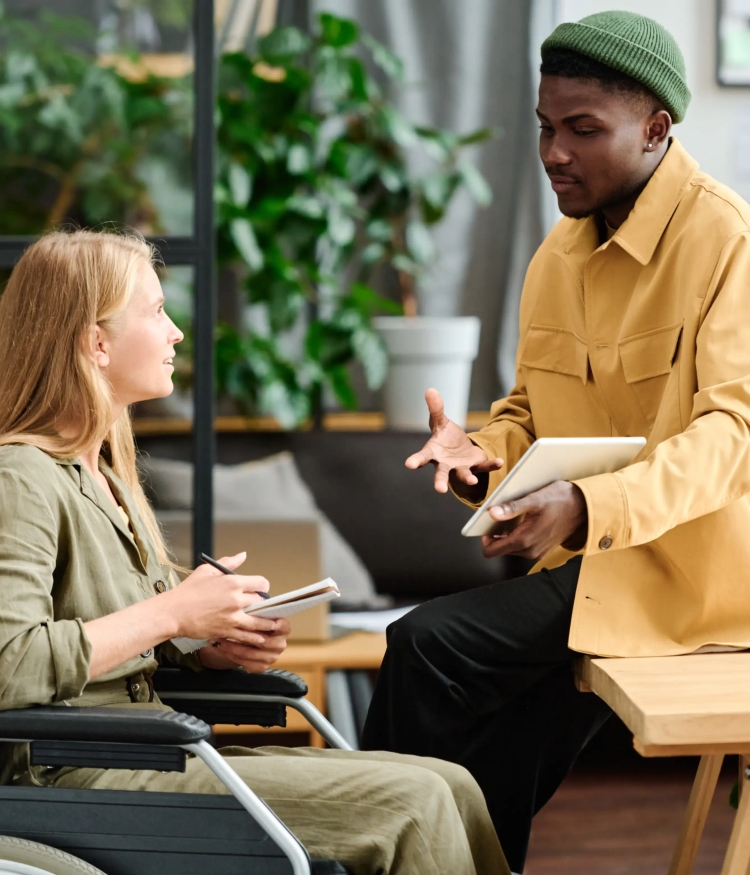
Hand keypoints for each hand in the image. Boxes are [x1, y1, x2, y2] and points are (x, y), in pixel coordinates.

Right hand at [162, 552, 276, 644]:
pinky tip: (261, 638)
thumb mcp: (208, 571)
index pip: (261, 583)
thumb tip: (243, 555)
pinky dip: (255, 638)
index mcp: (233, 582)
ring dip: (267, 624)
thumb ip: (228, 563)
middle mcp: (236, 600)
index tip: (261, 589)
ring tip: (274, 626)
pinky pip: (246, 636)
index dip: (263, 586)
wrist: (173, 612)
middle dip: (263, 604)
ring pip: (258, 622)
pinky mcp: (226, 631)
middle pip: (261, 602)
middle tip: (263, 607)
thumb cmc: (188, 591)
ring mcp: (232, 617)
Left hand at [198, 618, 290, 672]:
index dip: (274, 625)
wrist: (245, 638)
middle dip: (245, 637)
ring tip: (220, 640)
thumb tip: (250, 598)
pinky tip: (222, 649)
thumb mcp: (255, 613)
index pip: (283, 626)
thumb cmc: (250, 620)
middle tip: (230, 630)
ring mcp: (272, 657)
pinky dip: (232, 656)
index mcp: (284, 628)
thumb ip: (257, 610)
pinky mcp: (262, 666)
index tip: (261, 621)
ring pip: (251, 654)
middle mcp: (280, 644)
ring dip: (233, 648)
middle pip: (265, 642)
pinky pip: (246, 664)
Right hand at [405, 388, 503, 493]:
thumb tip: (430, 390)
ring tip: (471, 481)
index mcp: (433, 453)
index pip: (423, 457)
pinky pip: (484, 467)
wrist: (461, 448)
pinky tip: (500, 462)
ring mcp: (460, 467)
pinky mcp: (475, 466)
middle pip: (441, 473)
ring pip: (462, 474)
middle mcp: (445, 464)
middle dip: (440, 481)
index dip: (416, 460)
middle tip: (439, 489)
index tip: (409, 464)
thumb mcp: (440, 421)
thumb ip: (435, 408)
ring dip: (467, 478)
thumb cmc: (445, 437)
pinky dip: (491, 465)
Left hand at [480, 481, 587, 560]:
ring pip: (511, 548)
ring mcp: (536, 552)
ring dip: (508, 534)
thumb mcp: (534, 500)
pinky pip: (522, 546)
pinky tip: (525, 521)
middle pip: (500, 549)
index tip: (486, 525)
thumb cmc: (562, 500)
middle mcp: (529, 551)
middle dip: (496, 535)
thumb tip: (492, 513)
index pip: (492, 551)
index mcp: (524, 540)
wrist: (585, 507)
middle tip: (500, 516)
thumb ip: (512, 508)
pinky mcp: (542, 549)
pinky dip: (518, 535)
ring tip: (514, 517)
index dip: (485, 539)